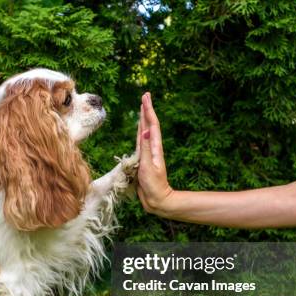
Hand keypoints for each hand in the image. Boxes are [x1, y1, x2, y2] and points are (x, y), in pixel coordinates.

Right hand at [136, 93, 173, 214]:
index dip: (148, 110)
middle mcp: (151, 147)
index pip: (151, 124)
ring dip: (143, 119)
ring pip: (144, 131)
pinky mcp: (142, 159)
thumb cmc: (153, 185)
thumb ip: (145, 149)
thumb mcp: (148, 166)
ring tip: (142, 108)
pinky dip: (139, 132)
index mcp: (154, 147)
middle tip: (145, 95)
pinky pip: (140, 142)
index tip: (145, 97)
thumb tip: (145, 130)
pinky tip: (139, 130)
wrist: (157, 199)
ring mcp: (147, 153)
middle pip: (149, 124)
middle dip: (146, 110)